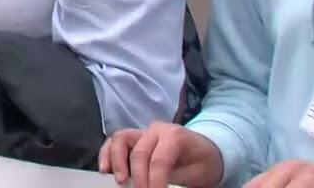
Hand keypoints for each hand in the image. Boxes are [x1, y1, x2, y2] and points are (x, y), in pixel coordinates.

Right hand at [98, 122, 223, 187]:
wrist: (208, 150)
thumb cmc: (203, 163)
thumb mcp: (195, 175)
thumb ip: (174, 182)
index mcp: (175, 137)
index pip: (159, 161)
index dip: (154, 183)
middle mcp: (156, 130)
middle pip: (139, 153)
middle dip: (138, 178)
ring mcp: (143, 131)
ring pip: (120, 140)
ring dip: (116, 162)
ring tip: (120, 181)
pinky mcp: (134, 137)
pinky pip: (115, 141)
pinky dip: (107, 154)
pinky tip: (105, 170)